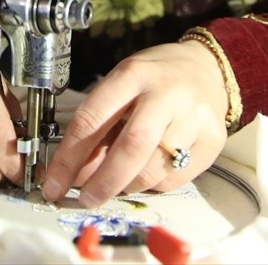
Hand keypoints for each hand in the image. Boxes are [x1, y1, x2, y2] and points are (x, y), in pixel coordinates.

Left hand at [41, 40, 228, 206]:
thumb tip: (77, 174)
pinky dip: (153, 184)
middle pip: (131, 147)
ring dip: (126, 185)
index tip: (54, 183)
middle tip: (85, 198)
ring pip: (153, 170)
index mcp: (133, 75)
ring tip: (116, 181)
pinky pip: (175, 178)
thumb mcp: (120, 87)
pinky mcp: (213, 140)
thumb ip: (99, 127)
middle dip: (103, 181)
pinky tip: (146, 171)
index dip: (68, 158)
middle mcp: (166, 93)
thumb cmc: (153, 80)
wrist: (206, 69)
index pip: (93, 119)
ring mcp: (194, 116)